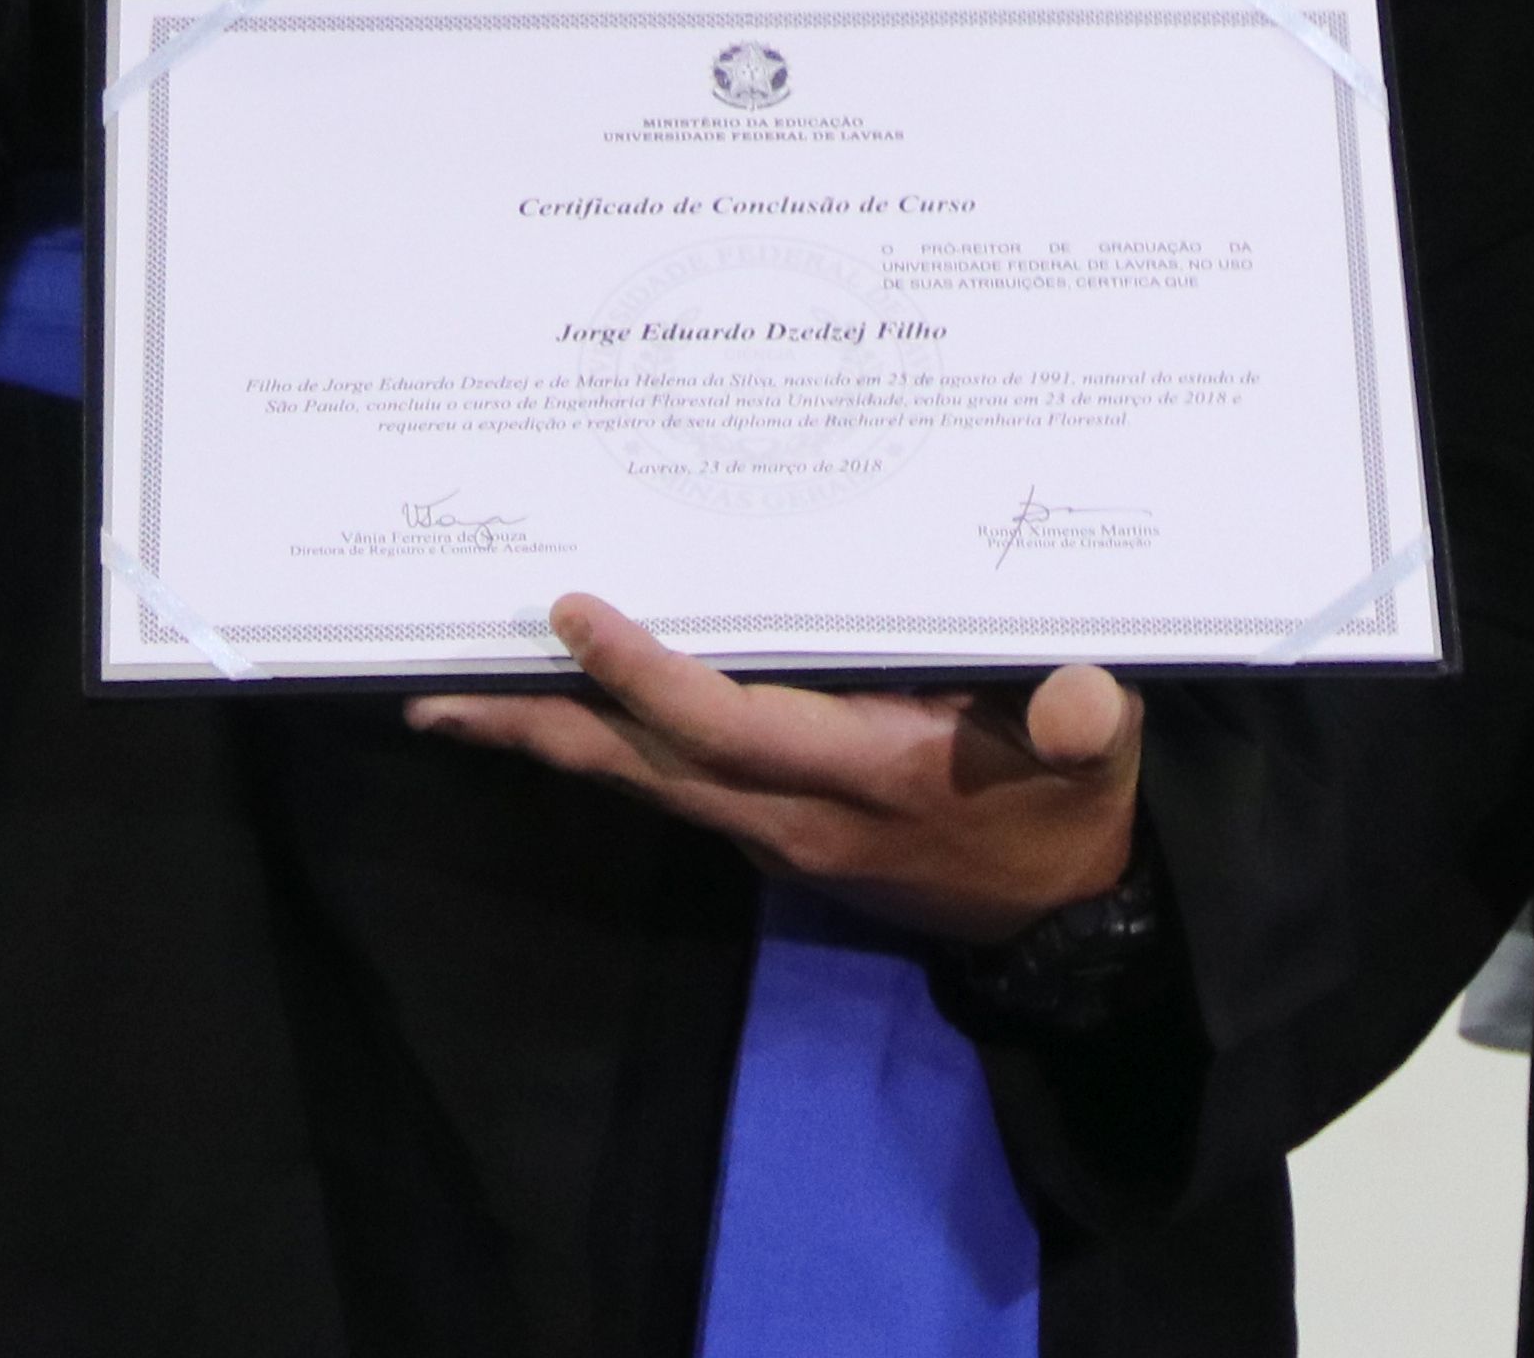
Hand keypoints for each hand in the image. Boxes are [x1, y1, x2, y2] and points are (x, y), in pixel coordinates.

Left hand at [407, 592, 1141, 942]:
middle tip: (435, 693)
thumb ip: (1083, 723)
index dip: (646, 677)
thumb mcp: (1097, 761)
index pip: (728, 726)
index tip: (574, 614)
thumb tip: (1079, 702)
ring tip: (463, 700)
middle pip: (643, 768)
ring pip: (643, 782)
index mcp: (869, 776)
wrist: (1065, 920)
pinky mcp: (776, 840)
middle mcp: (798, 817)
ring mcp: (777, 837)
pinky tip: (569, 717)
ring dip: (554, 742)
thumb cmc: (1071, 810)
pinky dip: (606, 750)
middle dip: (540, 728)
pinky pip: (669, 788)